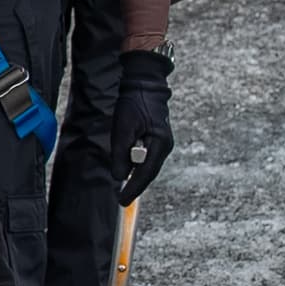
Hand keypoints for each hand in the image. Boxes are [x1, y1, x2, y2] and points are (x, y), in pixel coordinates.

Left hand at [113, 48, 174, 203]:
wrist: (144, 84)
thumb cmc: (134, 103)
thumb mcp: (122, 128)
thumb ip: (121, 154)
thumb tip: (119, 177)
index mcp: (160, 143)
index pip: (146, 173)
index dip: (133, 188)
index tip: (122, 201)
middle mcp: (165, 145)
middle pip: (149, 173)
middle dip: (136, 186)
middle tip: (122, 200)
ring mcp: (163, 142)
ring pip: (149, 167)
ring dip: (137, 177)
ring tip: (124, 190)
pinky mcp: (158, 139)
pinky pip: (148, 158)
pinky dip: (138, 167)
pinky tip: (129, 172)